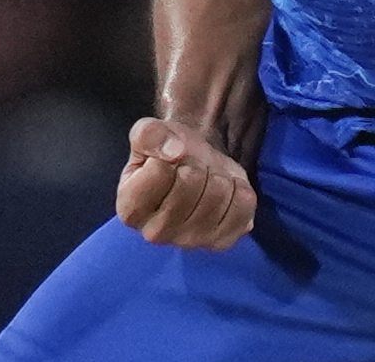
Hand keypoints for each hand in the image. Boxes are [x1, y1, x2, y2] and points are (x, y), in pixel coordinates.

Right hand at [116, 117, 255, 249]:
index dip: (168, 153)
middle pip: (191, 181)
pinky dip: (239, 188)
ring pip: (219, 192)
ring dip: (217, 175)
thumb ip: (149, 135)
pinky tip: (224, 192)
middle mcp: (155, 233)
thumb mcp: (147, 133)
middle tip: (189, 168)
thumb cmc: (165, 152)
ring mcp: (190, 241)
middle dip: (195, 163)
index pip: (159, 170)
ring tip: (206, 180)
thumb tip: (174, 151)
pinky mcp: (221, 241)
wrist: (194, 166)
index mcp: (130, 208)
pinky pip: (244, 204)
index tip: (167, 159)